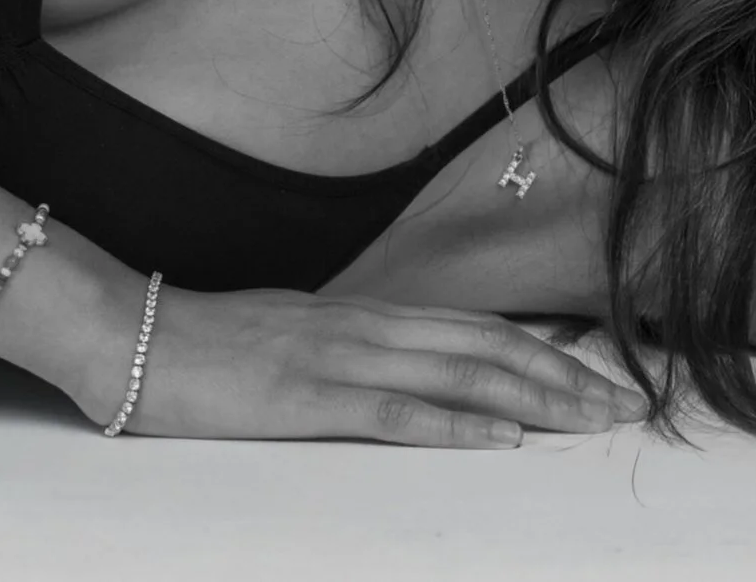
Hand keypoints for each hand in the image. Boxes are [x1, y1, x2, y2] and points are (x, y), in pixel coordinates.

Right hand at [71, 285, 648, 447]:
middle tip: (625, 405)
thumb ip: (354, 352)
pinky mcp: (307, 399)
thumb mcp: (295, 339)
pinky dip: (455, 424)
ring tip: (589, 418)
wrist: (130, 334)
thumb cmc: (207, 347)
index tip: (599, 378)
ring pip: (460, 372)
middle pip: (488, 347)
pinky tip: (499, 438)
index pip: (478, 331)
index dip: (546, 352)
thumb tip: (408, 371)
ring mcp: (340, 360)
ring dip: (534, 397)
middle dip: (564, 377)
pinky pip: (395, 411)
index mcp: (366, 317)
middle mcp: (367, 328)